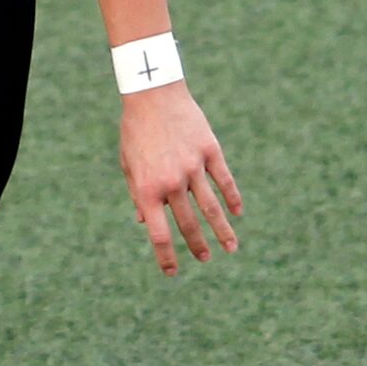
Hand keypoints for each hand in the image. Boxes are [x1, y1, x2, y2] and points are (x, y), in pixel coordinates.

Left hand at [119, 82, 240, 275]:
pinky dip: (232, 198)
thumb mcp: (128, 164)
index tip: (173, 272)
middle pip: (188, 224)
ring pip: (211, 208)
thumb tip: (146, 223)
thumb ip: (137, 194)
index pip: (159, 233)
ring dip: (222, 231)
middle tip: (205, 260)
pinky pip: (224, 180)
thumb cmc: (135, 131)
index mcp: (146, 189)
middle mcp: (171, 182)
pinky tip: (238, 213)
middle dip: (197, 247)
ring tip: (231, 249)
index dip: (166, 256)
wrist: (153, 94)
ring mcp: (193, 167)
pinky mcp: (210, 151)